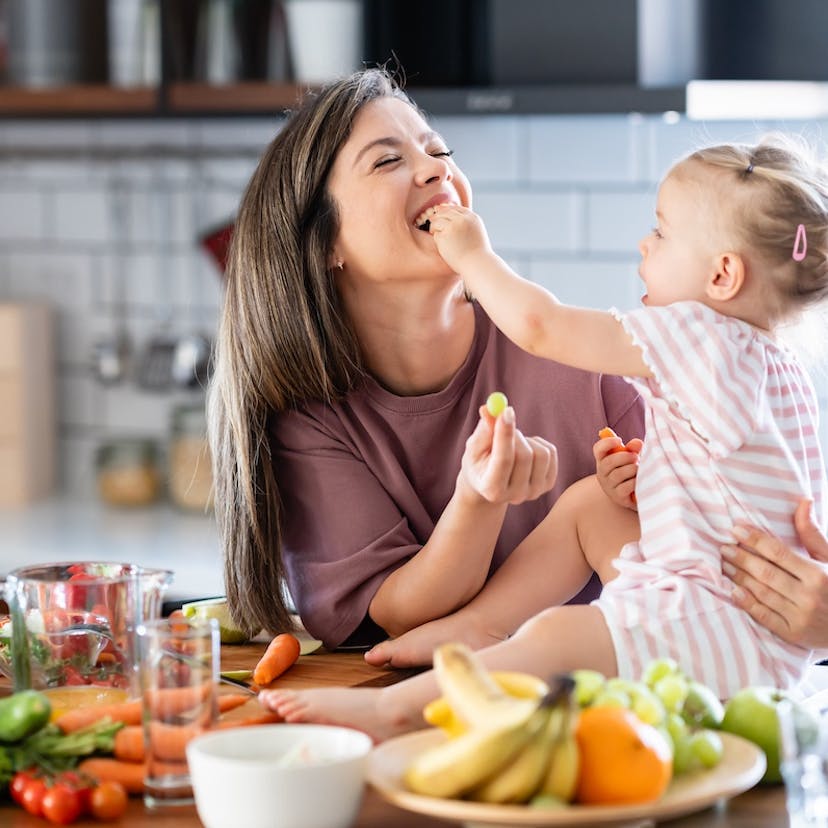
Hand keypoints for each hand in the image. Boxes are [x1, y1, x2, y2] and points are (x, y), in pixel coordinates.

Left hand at [427, 204, 492, 273]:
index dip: (445, 209)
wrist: (477, 264)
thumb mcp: (475, 232)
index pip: (455, 208)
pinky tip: (445, 247)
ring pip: (436, 221)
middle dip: (437, 217)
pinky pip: (436, 234)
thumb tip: (451, 215)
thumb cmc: (476, 252)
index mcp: (472, 217)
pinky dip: (438, 240)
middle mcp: (463, 219)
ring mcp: (453, 226)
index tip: (439, 212)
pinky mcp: (445, 236)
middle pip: (444, 212)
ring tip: (441, 239)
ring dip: (434, 228)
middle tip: (433, 225)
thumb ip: (465, 223)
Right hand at [458, 405, 557, 505]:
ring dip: (525, 439)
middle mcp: (515, 495)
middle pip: (524, 456)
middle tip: (504, 420)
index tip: (506, 410)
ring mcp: (534, 492)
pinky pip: (550, 452)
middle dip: (513, 433)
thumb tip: (490, 410)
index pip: (503, 460)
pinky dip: (536, 443)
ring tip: (511, 443)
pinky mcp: (548, 484)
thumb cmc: (479, 463)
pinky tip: (524, 449)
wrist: (490, 484)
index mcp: (492, 489)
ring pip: (540, 452)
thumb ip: (483, 431)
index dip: (505, 434)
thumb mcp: (474, 448)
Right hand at [593, 432, 640, 510]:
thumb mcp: (632, 458)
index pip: (598, 449)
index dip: (606, 443)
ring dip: (632, 469)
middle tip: (636, 457)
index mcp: (604, 460)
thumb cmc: (632, 472)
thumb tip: (637, 443)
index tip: (620, 440)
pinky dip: (635, 482)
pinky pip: (625, 487)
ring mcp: (609, 486)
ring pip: (617, 474)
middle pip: (608, 462)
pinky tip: (640, 480)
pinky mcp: (618, 497)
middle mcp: (603, 473)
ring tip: (640, 469)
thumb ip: (633, 449)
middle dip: (625, 457)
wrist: (635, 494)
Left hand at [722, 499, 827, 648]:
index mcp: (819, 575)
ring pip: (762, 593)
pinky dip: (747, 604)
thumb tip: (803, 502)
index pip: (779, 553)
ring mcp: (801, 617)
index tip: (736, 529)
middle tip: (723, 547)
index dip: (755, 540)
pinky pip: (764, 617)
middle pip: (766, 573)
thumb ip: (812, 534)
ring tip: (724, 564)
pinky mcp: (793, 634)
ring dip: (739, 577)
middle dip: (742, 558)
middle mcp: (809, 596)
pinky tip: (733, 591)